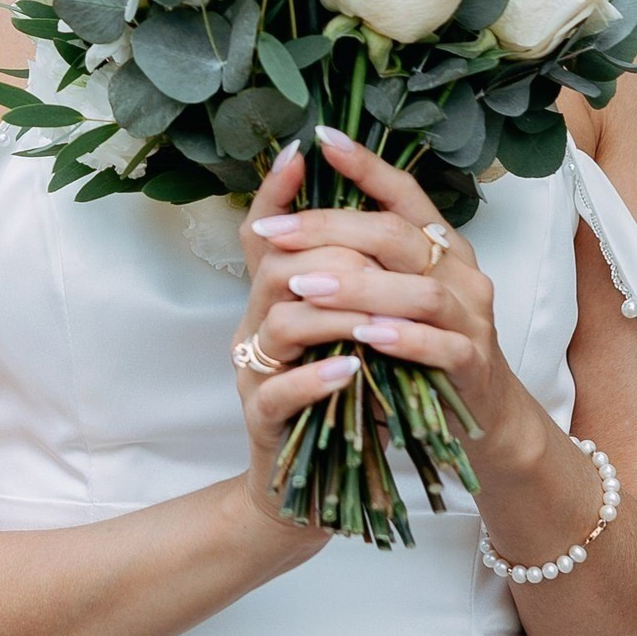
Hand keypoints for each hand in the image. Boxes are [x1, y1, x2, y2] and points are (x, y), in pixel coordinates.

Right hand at [227, 139, 359, 539]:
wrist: (314, 485)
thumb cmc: (336, 397)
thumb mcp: (343, 328)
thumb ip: (350, 279)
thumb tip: (379, 216)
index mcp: (275, 298)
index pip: (266, 232)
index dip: (278, 191)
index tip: (302, 149)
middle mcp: (257, 326)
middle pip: (276, 268)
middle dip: (328, 255)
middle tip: (375, 256)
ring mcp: (256, 373)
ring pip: (279, 323)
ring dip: (332, 314)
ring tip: (374, 318)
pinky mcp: (264, 422)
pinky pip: (280, 392)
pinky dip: (317, 378)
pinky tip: (353, 371)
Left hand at [243, 126, 519, 446]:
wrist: (482, 411)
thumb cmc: (423, 340)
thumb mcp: (391, 290)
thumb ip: (357, 253)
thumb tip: (294, 210)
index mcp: (441, 245)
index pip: (404, 194)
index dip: (366, 166)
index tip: (321, 139)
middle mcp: (460, 273)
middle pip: (397, 236)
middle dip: (330, 230)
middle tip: (276, 233)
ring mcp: (472, 318)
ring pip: (419, 291)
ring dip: (358, 287)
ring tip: (306, 286)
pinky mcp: (475, 365)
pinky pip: (441, 346)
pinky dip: (403, 339)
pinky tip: (365, 336)